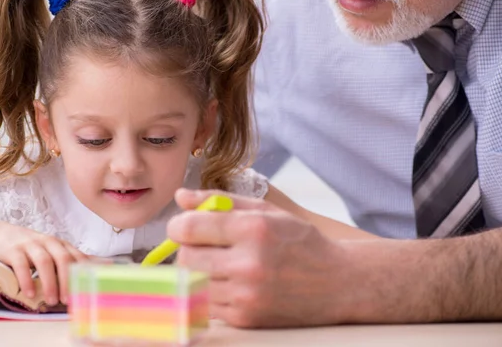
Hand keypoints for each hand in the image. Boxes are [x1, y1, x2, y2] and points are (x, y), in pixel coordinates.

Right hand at [0, 221, 87, 305]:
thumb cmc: (31, 247)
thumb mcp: (53, 251)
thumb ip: (73, 259)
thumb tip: (103, 265)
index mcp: (61, 245)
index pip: (77, 257)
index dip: (83, 274)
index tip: (87, 292)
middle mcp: (48, 242)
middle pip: (63, 259)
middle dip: (67, 280)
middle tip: (68, 300)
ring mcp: (30, 245)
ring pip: (44, 261)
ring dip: (49, 283)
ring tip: (51, 301)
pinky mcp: (13, 250)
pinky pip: (21, 264)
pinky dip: (26, 279)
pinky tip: (29, 294)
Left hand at [167, 188, 354, 327]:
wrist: (337, 283)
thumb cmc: (300, 242)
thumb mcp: (266, 211)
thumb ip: (220, 201)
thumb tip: (181, 197)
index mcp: (253, 230)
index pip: (189, 228)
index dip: (178, 226)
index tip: (183, 227)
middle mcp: (249, 264)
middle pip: (186, 258)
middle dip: (188, 248)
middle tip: (202, 245)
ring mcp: (247, 295)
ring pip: (192, 282)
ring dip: (198, 271)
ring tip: (220, 263)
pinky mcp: (246, 318)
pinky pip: (206, 303)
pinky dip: (210, 292)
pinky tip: (230, 282)